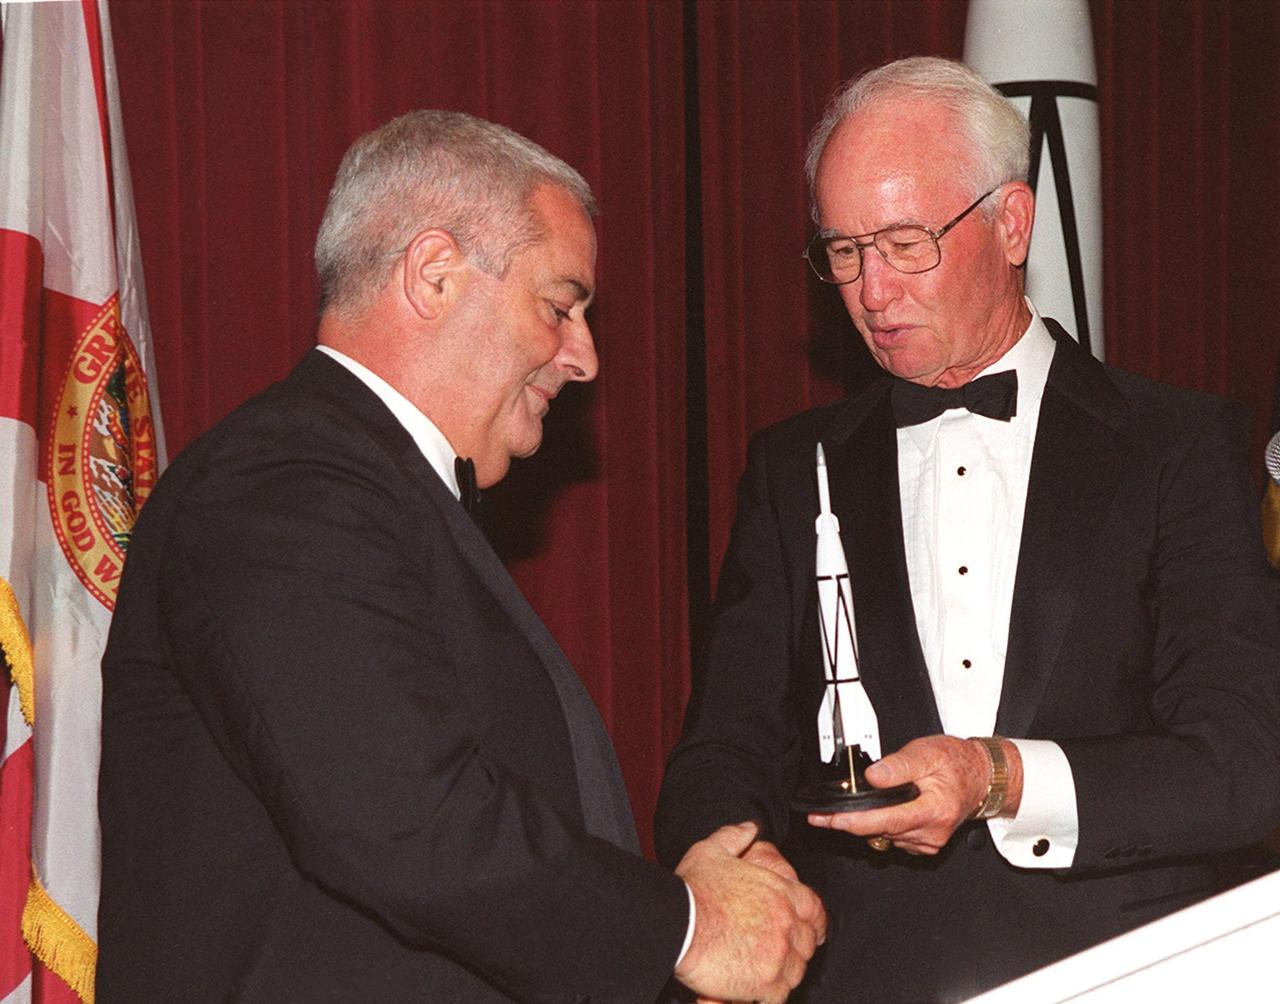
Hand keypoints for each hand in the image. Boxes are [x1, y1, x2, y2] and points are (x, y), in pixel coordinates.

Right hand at [674, 821, 825, 1003]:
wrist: (677, 923)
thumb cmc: (693, 890)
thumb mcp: (713, 850)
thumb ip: (736, 836)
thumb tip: (750, 827)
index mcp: (780, 891)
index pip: (815, 909)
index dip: (814, 921)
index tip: (812, 929)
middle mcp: (786, 922)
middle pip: (807, 942)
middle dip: (796, 947)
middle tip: (778, 951)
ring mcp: (779, 954)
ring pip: (797, 970)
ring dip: (784, 971)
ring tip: (764, 971)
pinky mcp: (766, 983)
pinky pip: (780, 995)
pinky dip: (770, 994)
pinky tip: (756, 989)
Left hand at [807, 736, 1021, 854]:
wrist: (979, 777)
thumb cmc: (955, 762)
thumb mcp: (926, 753)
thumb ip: (898, 766)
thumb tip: (872, 777)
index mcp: (933, 810)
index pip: (886, 821)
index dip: (854, 822)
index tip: (830, 819)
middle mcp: (932, 832)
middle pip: (880, 831)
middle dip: (850, 822)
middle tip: (821, 815)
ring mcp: (929, 841)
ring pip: (885, 836)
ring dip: (866, 824)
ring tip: (850, 808)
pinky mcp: (925, 844)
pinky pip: (894, 838)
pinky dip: (882, 826)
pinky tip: (880, 811)